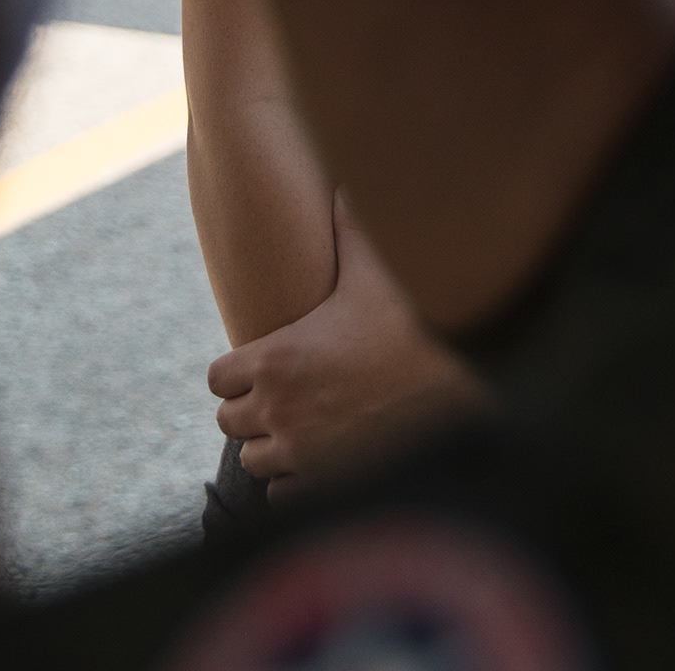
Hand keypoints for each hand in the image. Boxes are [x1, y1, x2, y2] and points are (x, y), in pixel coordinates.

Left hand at [209, 198, 486, 497]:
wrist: (459, 386)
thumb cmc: (413, 326)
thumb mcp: (374, 272)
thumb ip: (349, 226)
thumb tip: (343, 180)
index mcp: (277, 359)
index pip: (216, 378)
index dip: (235, 371)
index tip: (260, 364)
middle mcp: (280, 410)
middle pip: (228, 421)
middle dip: (250, 408)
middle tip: (283, 392)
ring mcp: (302, 452)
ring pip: (254, 460)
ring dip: (270, 443)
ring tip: (301, 424)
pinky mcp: (327, 483)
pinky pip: (283, 494)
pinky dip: (294, 479)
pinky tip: (321, 455)